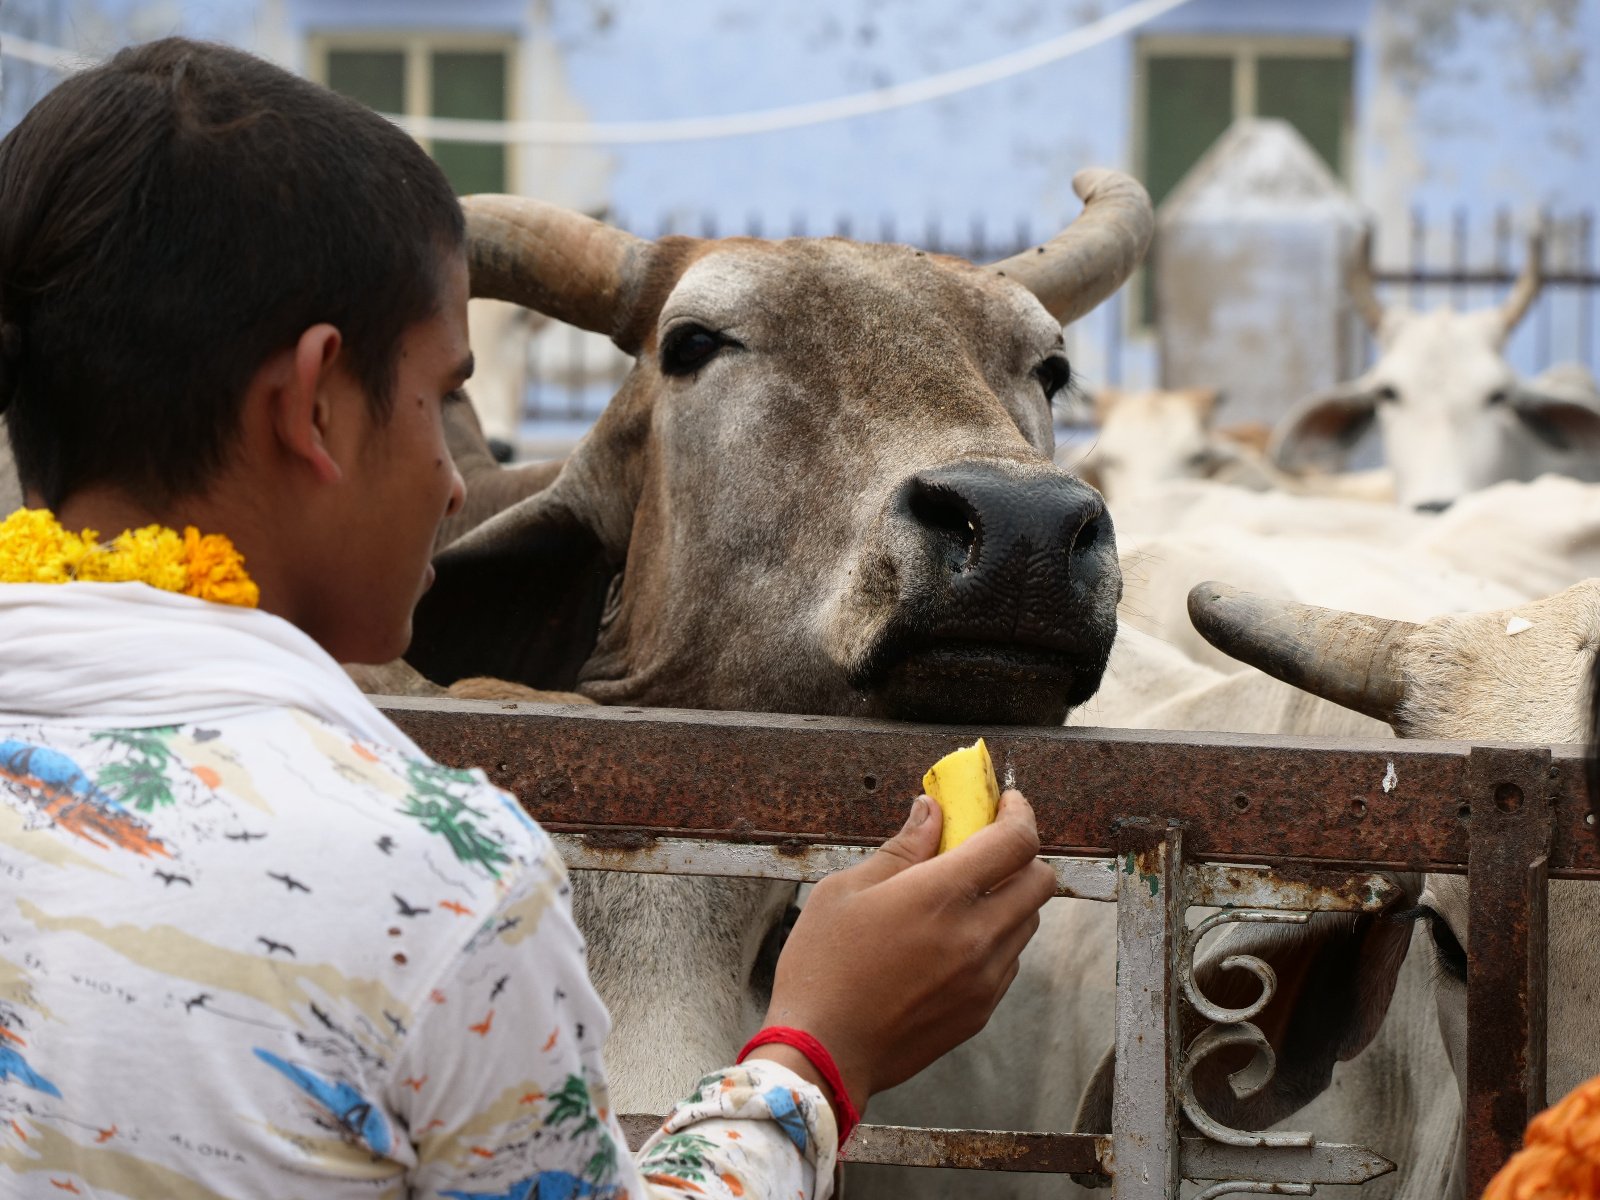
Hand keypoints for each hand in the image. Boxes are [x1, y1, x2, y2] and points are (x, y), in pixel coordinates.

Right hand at [749, 789, 1054, 1114]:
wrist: (822, 1054)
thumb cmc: (822, 966)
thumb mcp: (846, 891)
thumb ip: (901, 848)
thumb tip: (931, 811)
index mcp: (942, 896)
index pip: (1016, 842)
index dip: (1019, 813)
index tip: (1006, 802)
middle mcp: (976, 937)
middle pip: (1040, 880)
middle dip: (1021, 853)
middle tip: (986, 846)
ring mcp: (984, 979)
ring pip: (1029, 921)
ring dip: (1009, 897)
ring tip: (962, 895)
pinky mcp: (980, 1011)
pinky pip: (1009, 960)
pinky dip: (995, 937)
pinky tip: (951, 939)